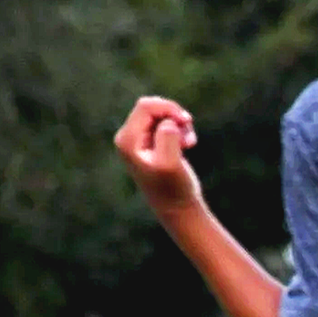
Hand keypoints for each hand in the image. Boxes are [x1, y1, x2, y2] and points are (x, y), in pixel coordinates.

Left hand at [113, 95, 204, 217]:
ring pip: (161, 115)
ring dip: (180, 124)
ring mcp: (138, 140)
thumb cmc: (174, 189)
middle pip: (152, 107)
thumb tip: (168, 123)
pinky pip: (166, 123)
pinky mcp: (151, 143)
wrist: (177, 209)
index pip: (146, 106)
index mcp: (127, 140)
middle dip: (174, 115)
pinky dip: (180, 130)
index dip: (168, 108)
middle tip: (189, 130)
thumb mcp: (170, 164)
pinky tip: (188, 144)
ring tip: (190, 142)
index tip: (186, 122)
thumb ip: (168, 139)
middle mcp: (128, 138)